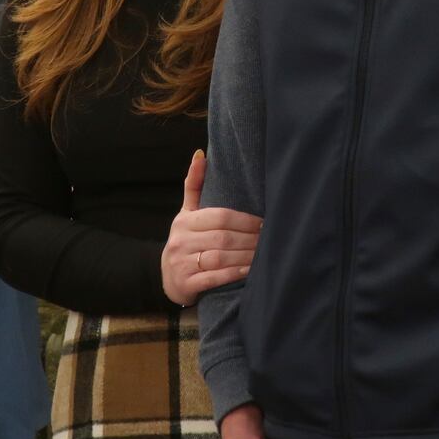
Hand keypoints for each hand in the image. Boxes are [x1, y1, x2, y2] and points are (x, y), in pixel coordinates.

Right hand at [162, 150, 260, 305]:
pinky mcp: (185, 284)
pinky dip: (233, 274)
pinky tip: (249, 272)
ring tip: (263, 256)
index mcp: (184, 221)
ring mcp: (181, 263)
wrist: (168, 280)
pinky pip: (214, 278)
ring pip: (220, 257)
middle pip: (222, 237)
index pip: (220, 216)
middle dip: (249, 239)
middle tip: (269, 240)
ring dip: (245, 256)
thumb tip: (200, 154)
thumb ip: (194, 186)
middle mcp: (180, 241)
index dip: (245, 220)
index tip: (264, 223)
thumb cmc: (186, 242)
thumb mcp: (187, 214)